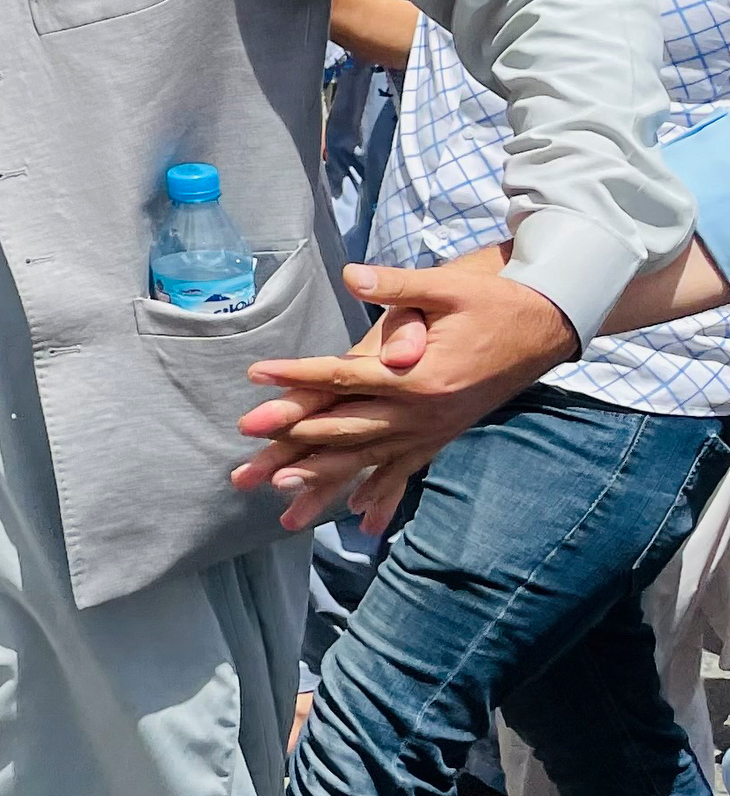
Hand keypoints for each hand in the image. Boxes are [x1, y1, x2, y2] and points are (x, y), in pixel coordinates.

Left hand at [230, 252, 570, 530]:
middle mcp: (424, 413)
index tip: (255, 375)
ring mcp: (434, 429)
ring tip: (281, 498)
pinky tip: (358, 520)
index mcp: (420, 377)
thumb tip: (354, 275)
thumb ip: (396, 286)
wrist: (550, 325)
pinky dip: (380, 495)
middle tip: (246, 452)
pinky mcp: (443, 434)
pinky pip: (405, 472)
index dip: (296, 376)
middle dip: (291, 441)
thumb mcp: (448, 286)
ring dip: (324, 480)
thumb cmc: (495, 301)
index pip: (344, 378)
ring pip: (369, 460)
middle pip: (345, 430)